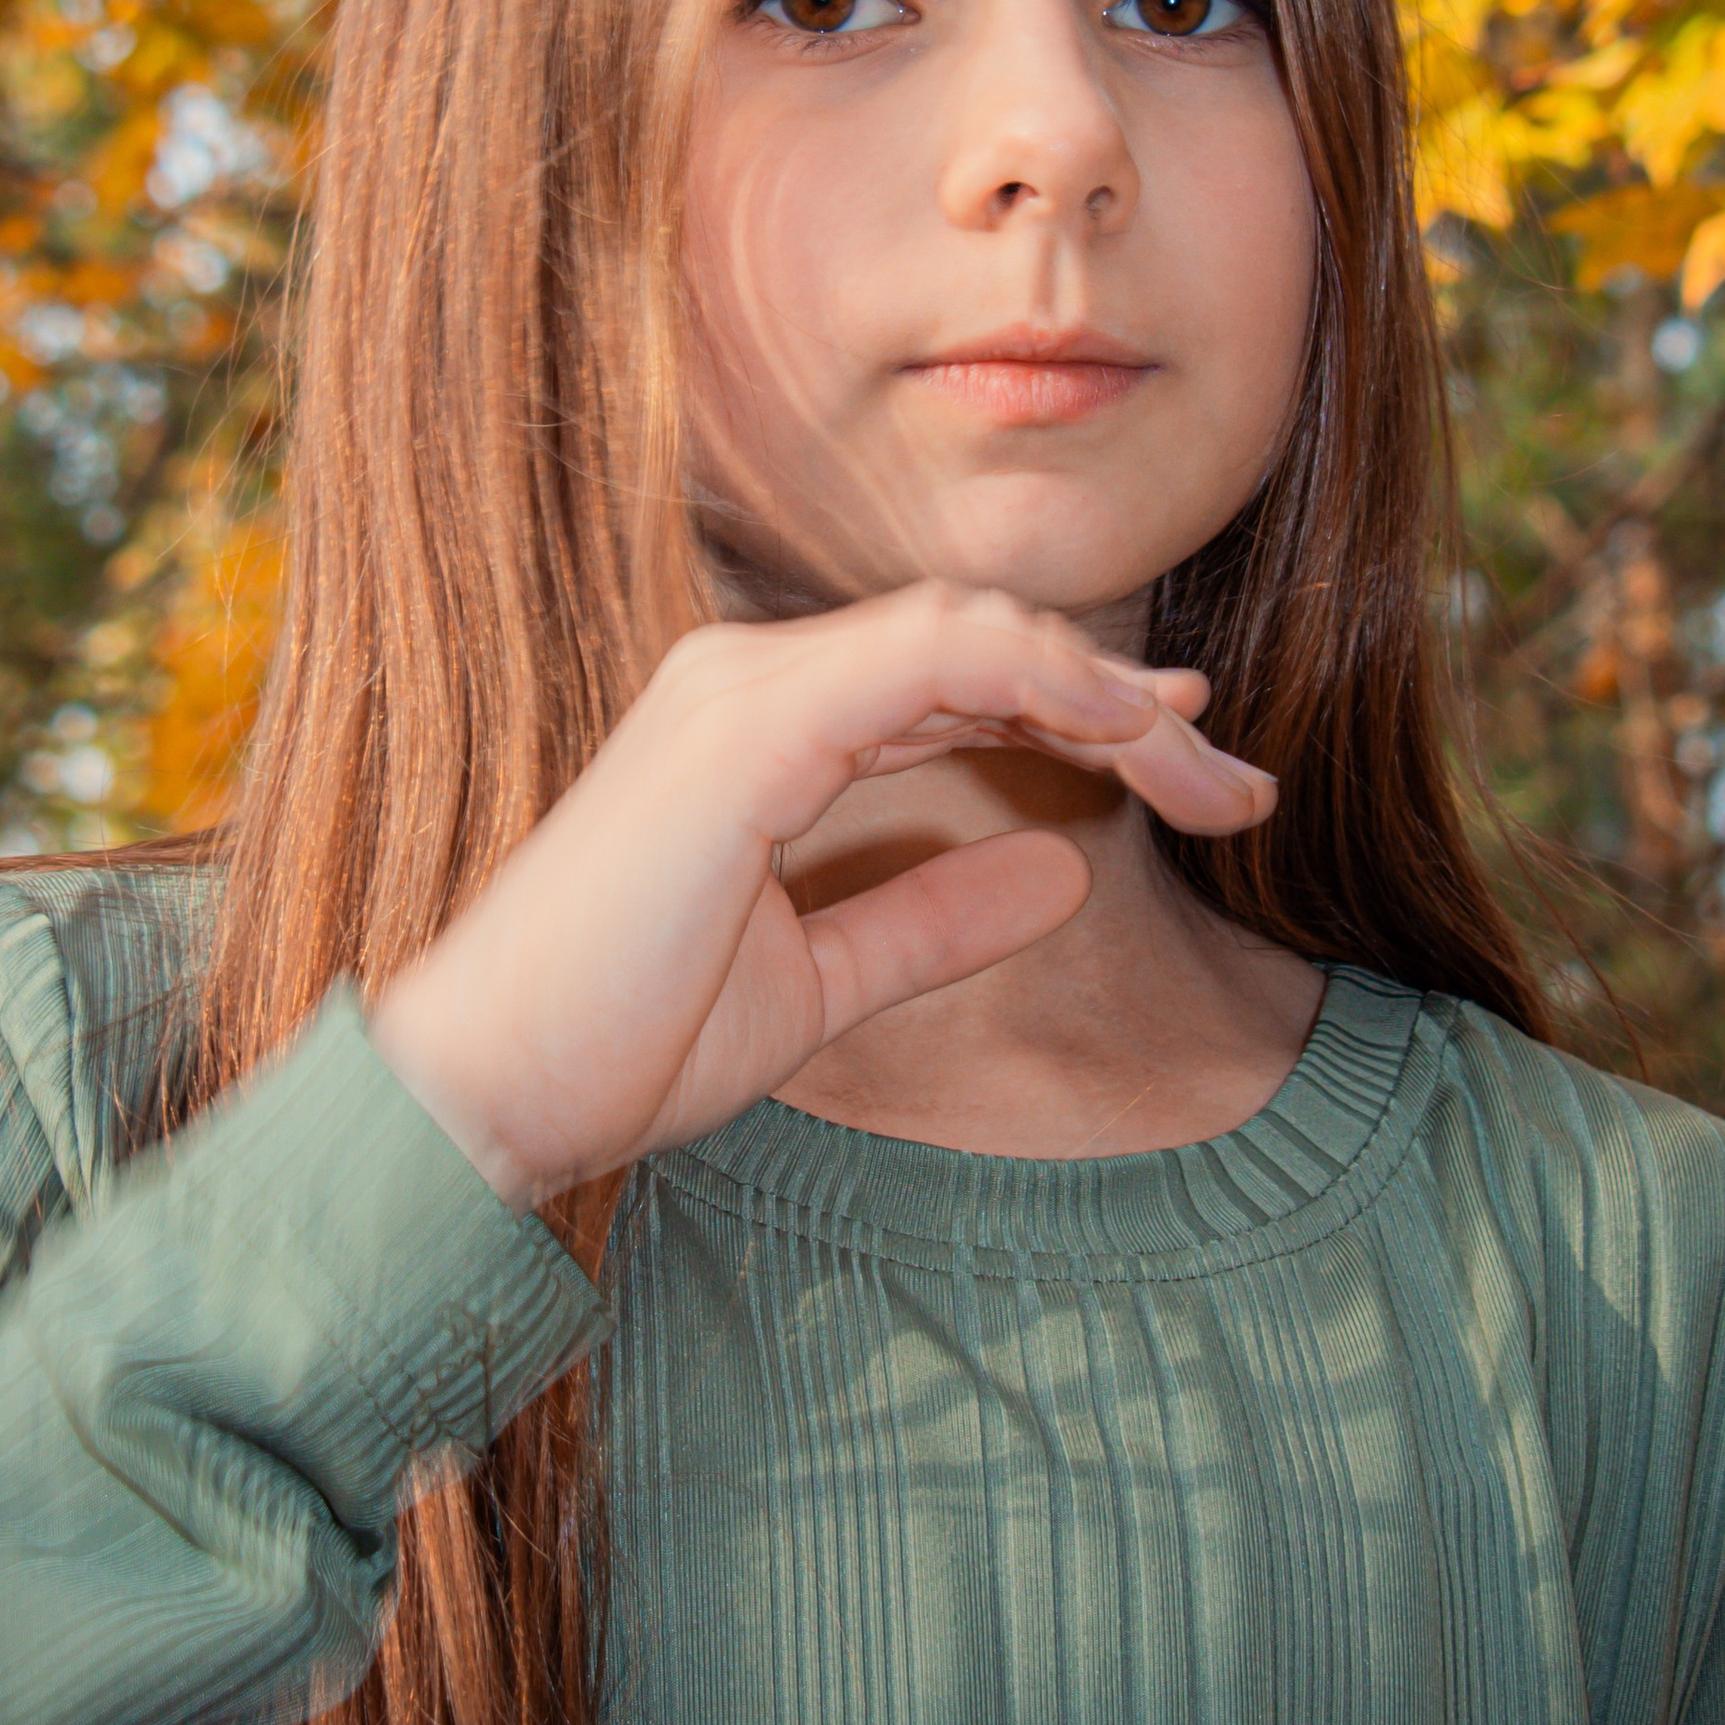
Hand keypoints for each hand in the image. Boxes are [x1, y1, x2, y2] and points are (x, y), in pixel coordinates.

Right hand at [368, 581, 1274, 1206]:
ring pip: (971, 633)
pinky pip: (924, 656)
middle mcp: (753, 678)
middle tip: (1236, 780)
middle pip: (983, 646)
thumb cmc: (621, 1040)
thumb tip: (1062, 873)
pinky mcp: (746, 725)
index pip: (956, 676)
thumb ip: (927, 919)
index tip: (1190, 763)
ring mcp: (745, 687)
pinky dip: (1035, 677)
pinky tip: (1119, 729)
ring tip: (1204, 764)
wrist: (488, 1091)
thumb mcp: (819, 983)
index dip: (1080, 704)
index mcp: (765, 724)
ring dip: (1104, 692)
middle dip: (1124, 704)